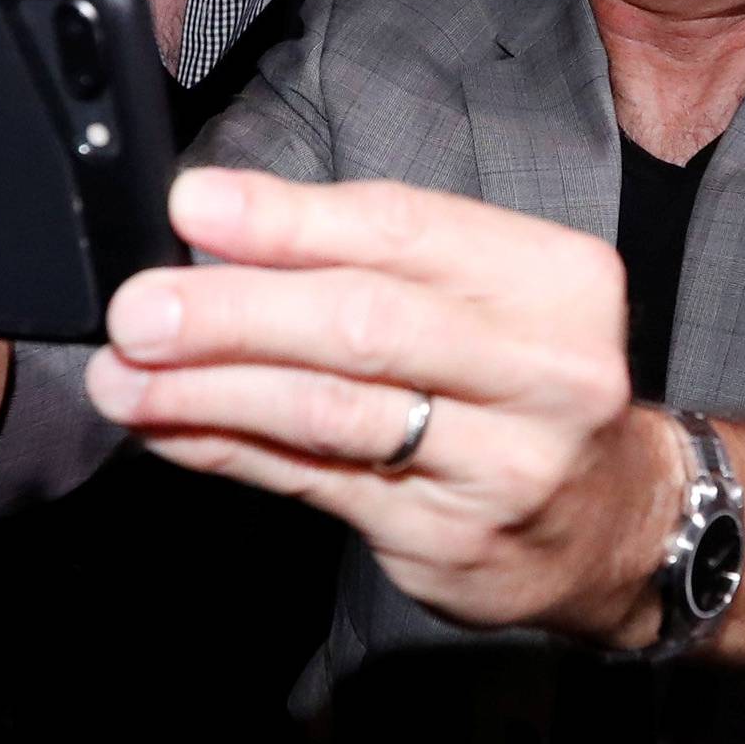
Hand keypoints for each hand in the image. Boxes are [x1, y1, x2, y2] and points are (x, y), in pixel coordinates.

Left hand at [85, 168, 672, 641]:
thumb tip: (215, 230)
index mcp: (555, 281)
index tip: (195, 206)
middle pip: (366, 325)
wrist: (617, 522)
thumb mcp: (491, 296)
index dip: (291, 220)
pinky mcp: (450, 538)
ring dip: (210, 391)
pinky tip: (172, 430)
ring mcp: (503, 463)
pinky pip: (315, 482)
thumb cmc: (528, 385)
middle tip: (140, 310)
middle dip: (235, 313)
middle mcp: (544, 370)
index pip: (407, 231)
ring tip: (127, 378)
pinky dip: (230, 450)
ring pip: (332, 412)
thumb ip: (372, 262)